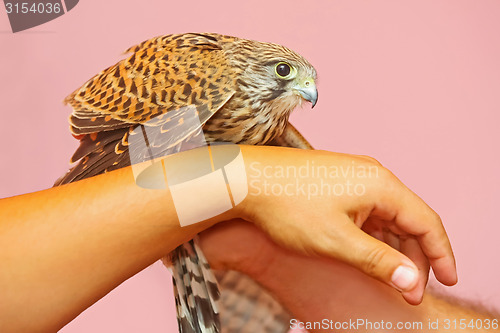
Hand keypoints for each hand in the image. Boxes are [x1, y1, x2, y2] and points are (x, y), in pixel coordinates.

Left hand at [234, 146, 456, 303]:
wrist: (246, 179)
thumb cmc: (287, 204)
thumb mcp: (336, 240)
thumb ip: (378, 261)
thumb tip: (412, 280)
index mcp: (380, 184)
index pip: (426, 221)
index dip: (441, 254)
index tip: (449, 280)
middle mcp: (372, 176)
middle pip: (409, 219)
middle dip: (414, 256)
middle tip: (409, 289)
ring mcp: (353, 177)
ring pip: (387, 216)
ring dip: (393, 247)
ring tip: (390, 277)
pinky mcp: (337, 183)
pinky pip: (367, 211)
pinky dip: (374, 235)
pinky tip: (368, 254)